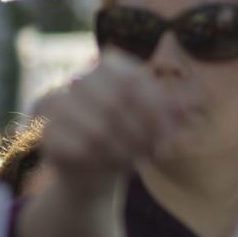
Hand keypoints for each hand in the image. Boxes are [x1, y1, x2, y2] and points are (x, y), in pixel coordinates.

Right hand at [37, 51, 191, 191]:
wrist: (94, 170)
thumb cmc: (130, 139)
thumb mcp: (158, 124)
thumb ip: (174, 110)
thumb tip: (192, 102)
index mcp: (109, 66)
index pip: (133, 81)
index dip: (156, 110)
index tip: (172, 137)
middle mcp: (79, 79)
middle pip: (115, 102)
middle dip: (142, 133)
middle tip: (158, 153)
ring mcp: (57, 104)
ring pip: (97, 128)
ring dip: (125, 152)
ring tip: (137, 162)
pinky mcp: (45, 132)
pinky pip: (78, 148)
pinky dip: (102, 162)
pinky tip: (112, 167)